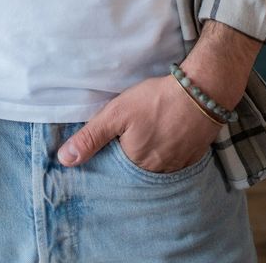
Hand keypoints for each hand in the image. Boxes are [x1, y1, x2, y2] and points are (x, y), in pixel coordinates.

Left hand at [57, 76, 223, 172]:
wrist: (201, 92)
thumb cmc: (155, 101)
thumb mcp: (116, 113)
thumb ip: (90, 137)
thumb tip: (64, 160)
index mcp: (135, 165)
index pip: (115, 167)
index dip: (111, 152)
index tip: (112, 137)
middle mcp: (157, 173)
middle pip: (136, 167)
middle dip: (130, 153)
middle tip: (133, 130)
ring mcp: (177, 167)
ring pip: (155, 164)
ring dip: (150, 152)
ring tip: (148, 131)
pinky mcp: (192, 158)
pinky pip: (174, 160)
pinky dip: (167, 150)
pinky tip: (165, 133)